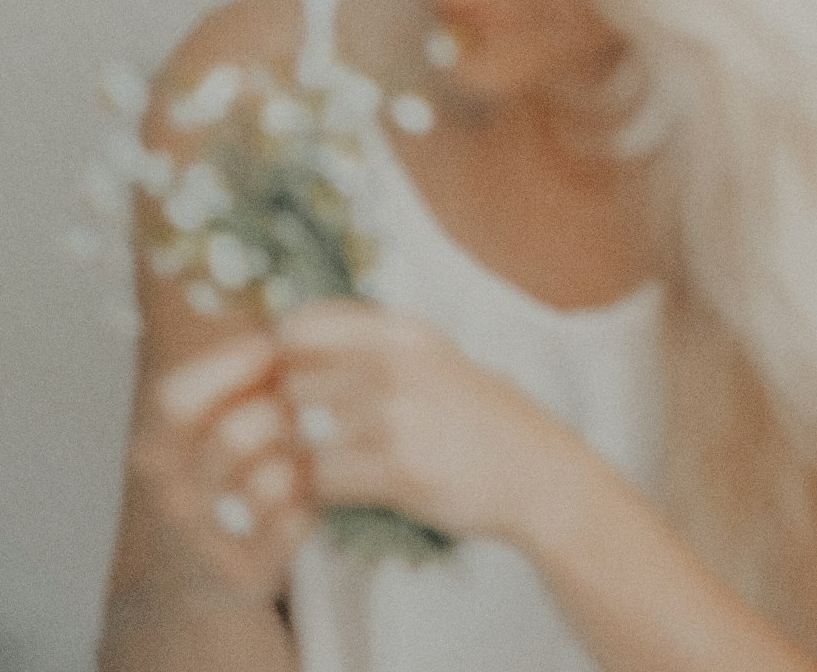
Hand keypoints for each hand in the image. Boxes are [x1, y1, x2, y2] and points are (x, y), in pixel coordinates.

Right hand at [132, 333, 313, 597]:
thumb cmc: (220, 470)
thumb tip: (282, 311)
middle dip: (280, 410)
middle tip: (306, 398)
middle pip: (232, 438)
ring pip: (269, 482)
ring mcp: (206, 542)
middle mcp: (171, 498)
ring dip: (303, 454)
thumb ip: (237, 371)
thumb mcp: (207, 420)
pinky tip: (316, 487)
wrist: (200, 578)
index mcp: (154, 450)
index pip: (176, 402)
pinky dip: (313, 498)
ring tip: (315, 440)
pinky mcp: (245, 576)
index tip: (271, 344)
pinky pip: (295, 523)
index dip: (229, 366)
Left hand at [276, 299, 565, 544]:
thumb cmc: (472, 413)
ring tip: (315, 466)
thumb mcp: (427, 355)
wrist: (537, 470)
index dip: (280, 359)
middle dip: (285, 412)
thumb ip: (366, 342)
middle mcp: (396, 362)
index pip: (301, 325)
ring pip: (301, 432)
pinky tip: (339, 492)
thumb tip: (284, 335)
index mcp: (400, 328)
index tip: (287, 386)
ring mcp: (397, 414)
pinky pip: (323, 478)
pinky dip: (320, 491)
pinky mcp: (399, 469)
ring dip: (299, 454)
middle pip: (292, 380)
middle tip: (296, 438)